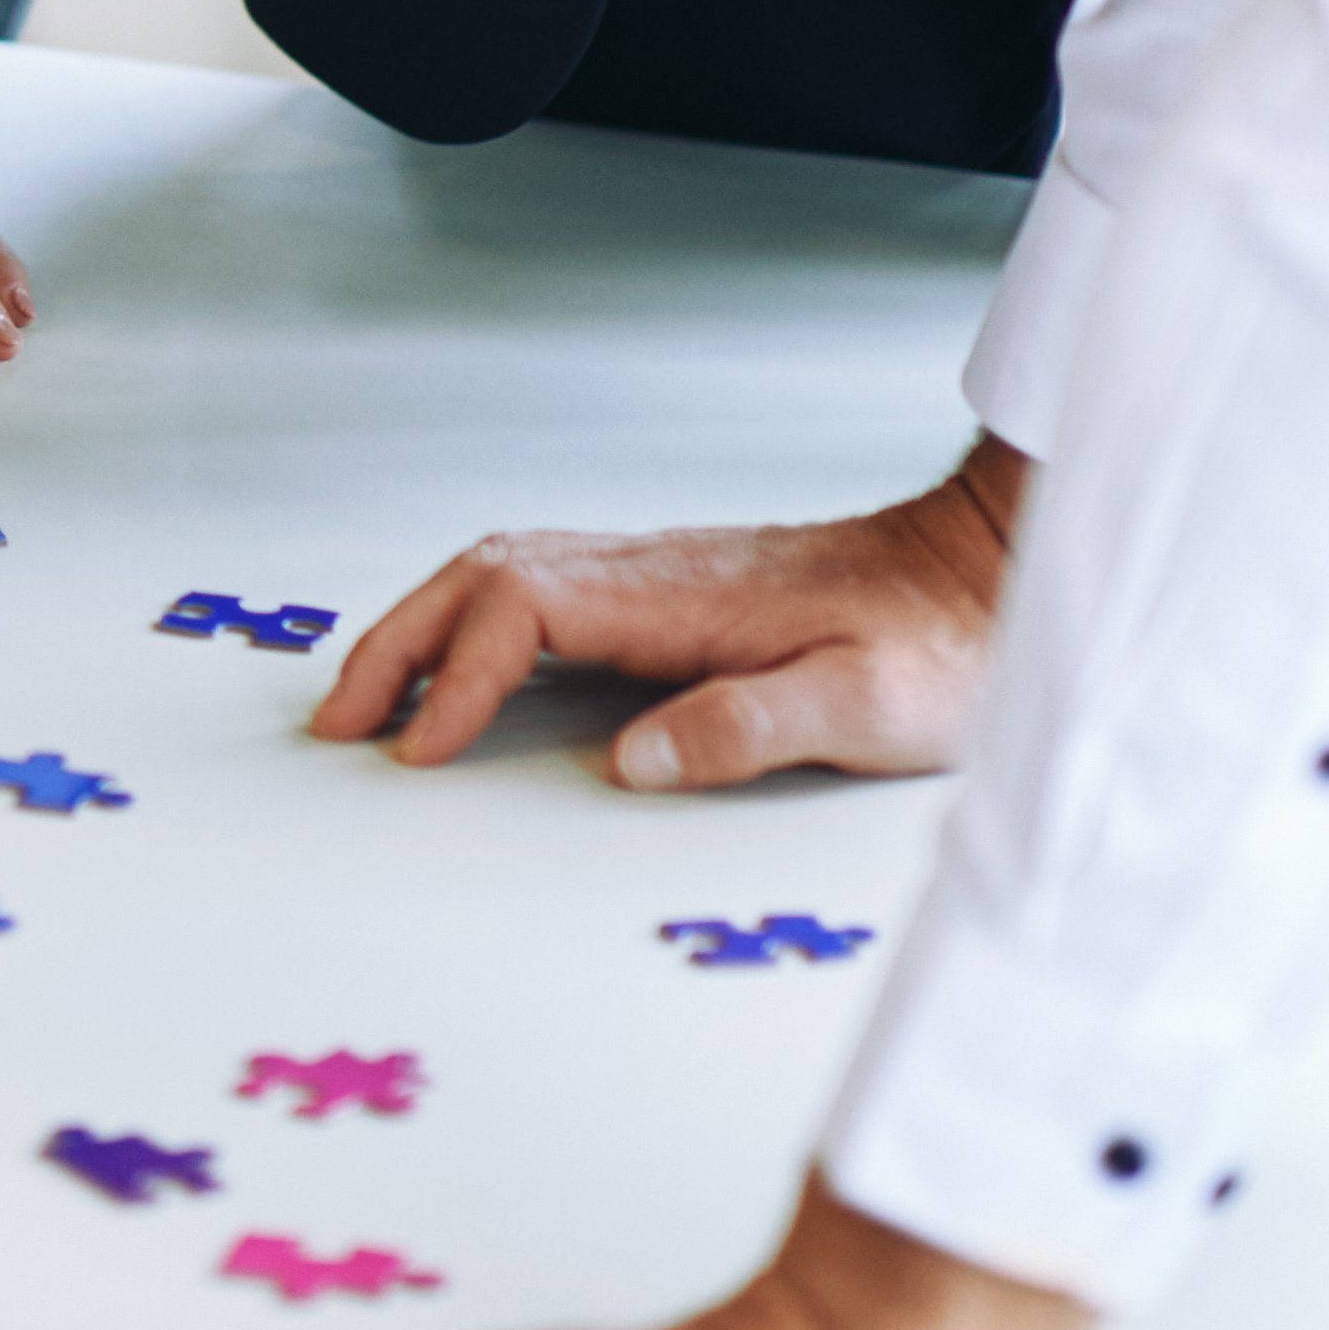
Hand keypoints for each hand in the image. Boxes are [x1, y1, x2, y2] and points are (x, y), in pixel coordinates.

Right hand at [321, 440, 1029, 787]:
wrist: (989, 573)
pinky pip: (536, 585)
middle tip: (339, 720)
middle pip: (481, 576)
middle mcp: (650, 567)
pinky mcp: (670, 587)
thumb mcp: (867, 705)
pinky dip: (473, 619)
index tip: (419, 752)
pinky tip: (469, 664)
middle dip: (397, 644)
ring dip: (424, 626)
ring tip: (375, 695)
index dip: (456, 680)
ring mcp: (656, 570)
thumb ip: (746, 726)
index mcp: (680, 595)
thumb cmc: (943, 645)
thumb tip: (628, 762)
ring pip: (499, 571)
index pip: (523, 613)